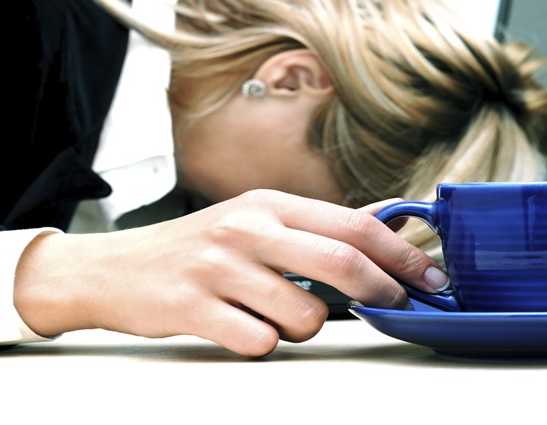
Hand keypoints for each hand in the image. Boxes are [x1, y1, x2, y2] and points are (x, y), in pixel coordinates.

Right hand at [13, 190, 448, 356]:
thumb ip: (322, 224)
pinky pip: (261, 342)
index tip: (430, 277)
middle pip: (342, 262)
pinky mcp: (193, 307)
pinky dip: (264, 343)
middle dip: (382, 291)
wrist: (116, 268)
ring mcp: (219, 268)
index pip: (354, 224)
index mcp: (270, 204)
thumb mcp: (259, 219)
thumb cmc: (198, 245)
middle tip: (395, 306)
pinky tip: (243, 326)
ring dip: (307, 326)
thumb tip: (389, 219)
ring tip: (277, 314)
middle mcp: (248, 228)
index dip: (401, 254)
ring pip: (305, 315)